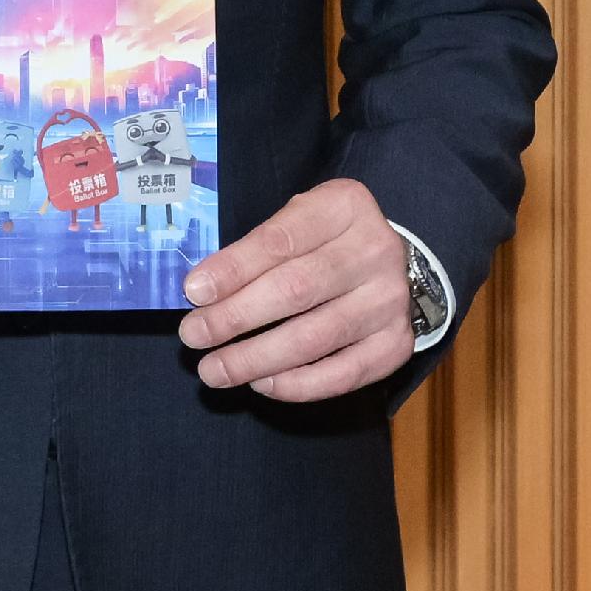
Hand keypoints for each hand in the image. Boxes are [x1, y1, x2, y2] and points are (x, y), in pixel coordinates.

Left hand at [177, 176, 414, 399]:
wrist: (385, 262)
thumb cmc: (323, 240)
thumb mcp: (294, 222)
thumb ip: (254, 250)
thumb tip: (201, 293)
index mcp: (345, 207)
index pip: (281, 240)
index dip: (234, 269)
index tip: (194, 291)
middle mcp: (376, 251)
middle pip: (296, 290)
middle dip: (236, 317)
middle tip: (193, 336)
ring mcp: (391, 300)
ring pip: (316, 337)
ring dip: (257, 359)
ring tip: (214, 370)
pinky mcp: (396, 343)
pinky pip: (344, 373)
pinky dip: (298, 384)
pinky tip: (261, 383)